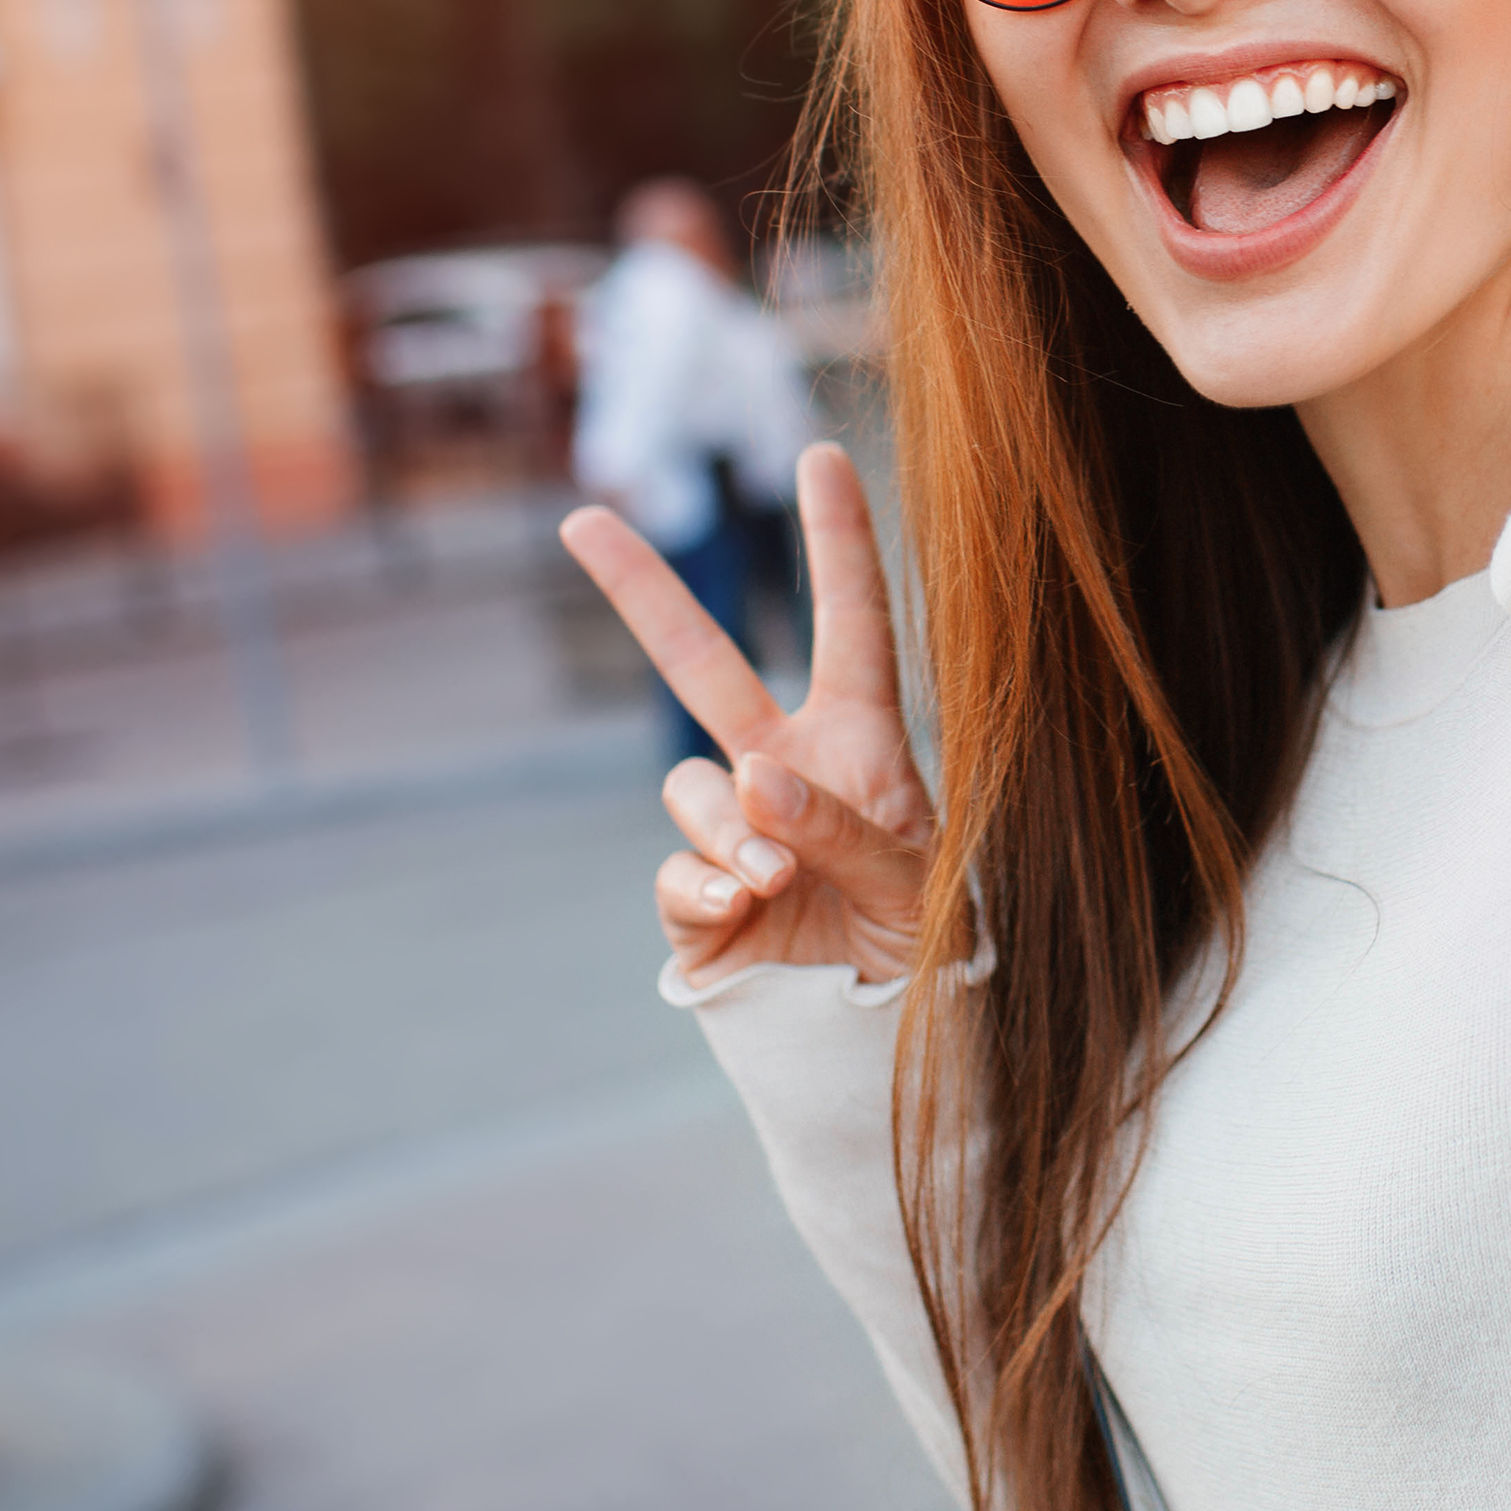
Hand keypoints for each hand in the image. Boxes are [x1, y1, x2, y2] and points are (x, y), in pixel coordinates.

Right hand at [562, 444, 936, 987]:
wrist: (882, 1056)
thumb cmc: (927, 958)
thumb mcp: (921, 885)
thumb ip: (846, 827)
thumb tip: (753, 780)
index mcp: (861, 746)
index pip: (851, 626)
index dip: (838, 541)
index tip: (820, 454)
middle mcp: (786, 773)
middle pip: (704, 664)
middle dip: (642, 592)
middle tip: (583, 518)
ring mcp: (735, 834)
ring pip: (691, 785)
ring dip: (729, 826)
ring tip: (779, 882)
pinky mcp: (696, 902)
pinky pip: (679, 869)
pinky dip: (709, 886)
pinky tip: (744, 914)